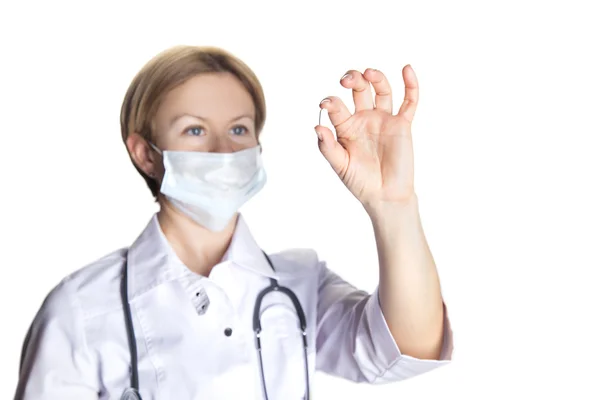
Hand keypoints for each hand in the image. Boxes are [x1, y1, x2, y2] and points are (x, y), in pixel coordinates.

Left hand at [315, 65, 418, 212]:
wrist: (385, 196)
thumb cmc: (360, 182)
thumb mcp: (340, 165)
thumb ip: (328, 147)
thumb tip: (317, 126)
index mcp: (346, 126)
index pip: (337, 107)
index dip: (331, 102)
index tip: (326, 103)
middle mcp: (364, 119)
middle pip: (359, 90)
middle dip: (353, 80)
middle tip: (346, 79)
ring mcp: (384, 120)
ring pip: (382, 90)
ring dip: (376, 78)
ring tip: (369, 73)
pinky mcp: (402, 124)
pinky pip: (409, 102)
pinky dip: (410, 85)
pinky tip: (407, 70)